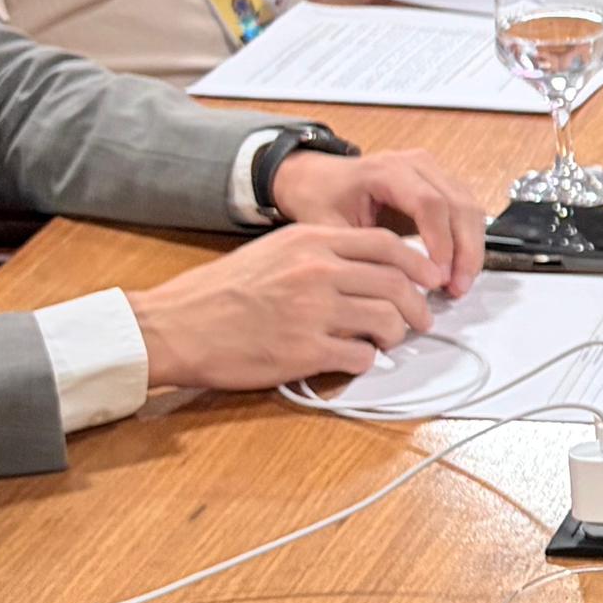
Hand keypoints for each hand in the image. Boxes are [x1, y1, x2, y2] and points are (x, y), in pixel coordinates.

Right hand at [134, 223, 441, 393]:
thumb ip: (319, 253)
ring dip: (396, 335)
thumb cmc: (217, 292)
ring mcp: (312, 312)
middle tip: (420, 319)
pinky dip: (367, 360)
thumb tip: (367, 267)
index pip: (385, 245)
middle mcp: (316, 271)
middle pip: (395, 284)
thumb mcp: (272, 252)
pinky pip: (360, 356)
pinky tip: (355, 359)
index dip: (418, 264)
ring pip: (386, 321)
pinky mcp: (304, 351)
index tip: (428, 278)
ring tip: (388, 341)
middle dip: (418, 305)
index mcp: (309, 241)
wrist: (174, 325)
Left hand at [268, 145, 483, 293]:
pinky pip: (467, 211)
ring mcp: (432, 171)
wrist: (318, 179)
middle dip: (464, 251)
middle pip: (459, 204)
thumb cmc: (320, 198)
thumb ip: (362, 253)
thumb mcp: (329, 228)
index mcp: (386, 170)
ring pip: (470, 208)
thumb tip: (398, 286)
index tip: (439, 277)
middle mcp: (416, 164)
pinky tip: (460, 269)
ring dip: (472, 248)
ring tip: (460, 284)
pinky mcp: (441, 184)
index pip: (429, 203)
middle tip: (457, 288)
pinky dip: (470, 241)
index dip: (441, 242)